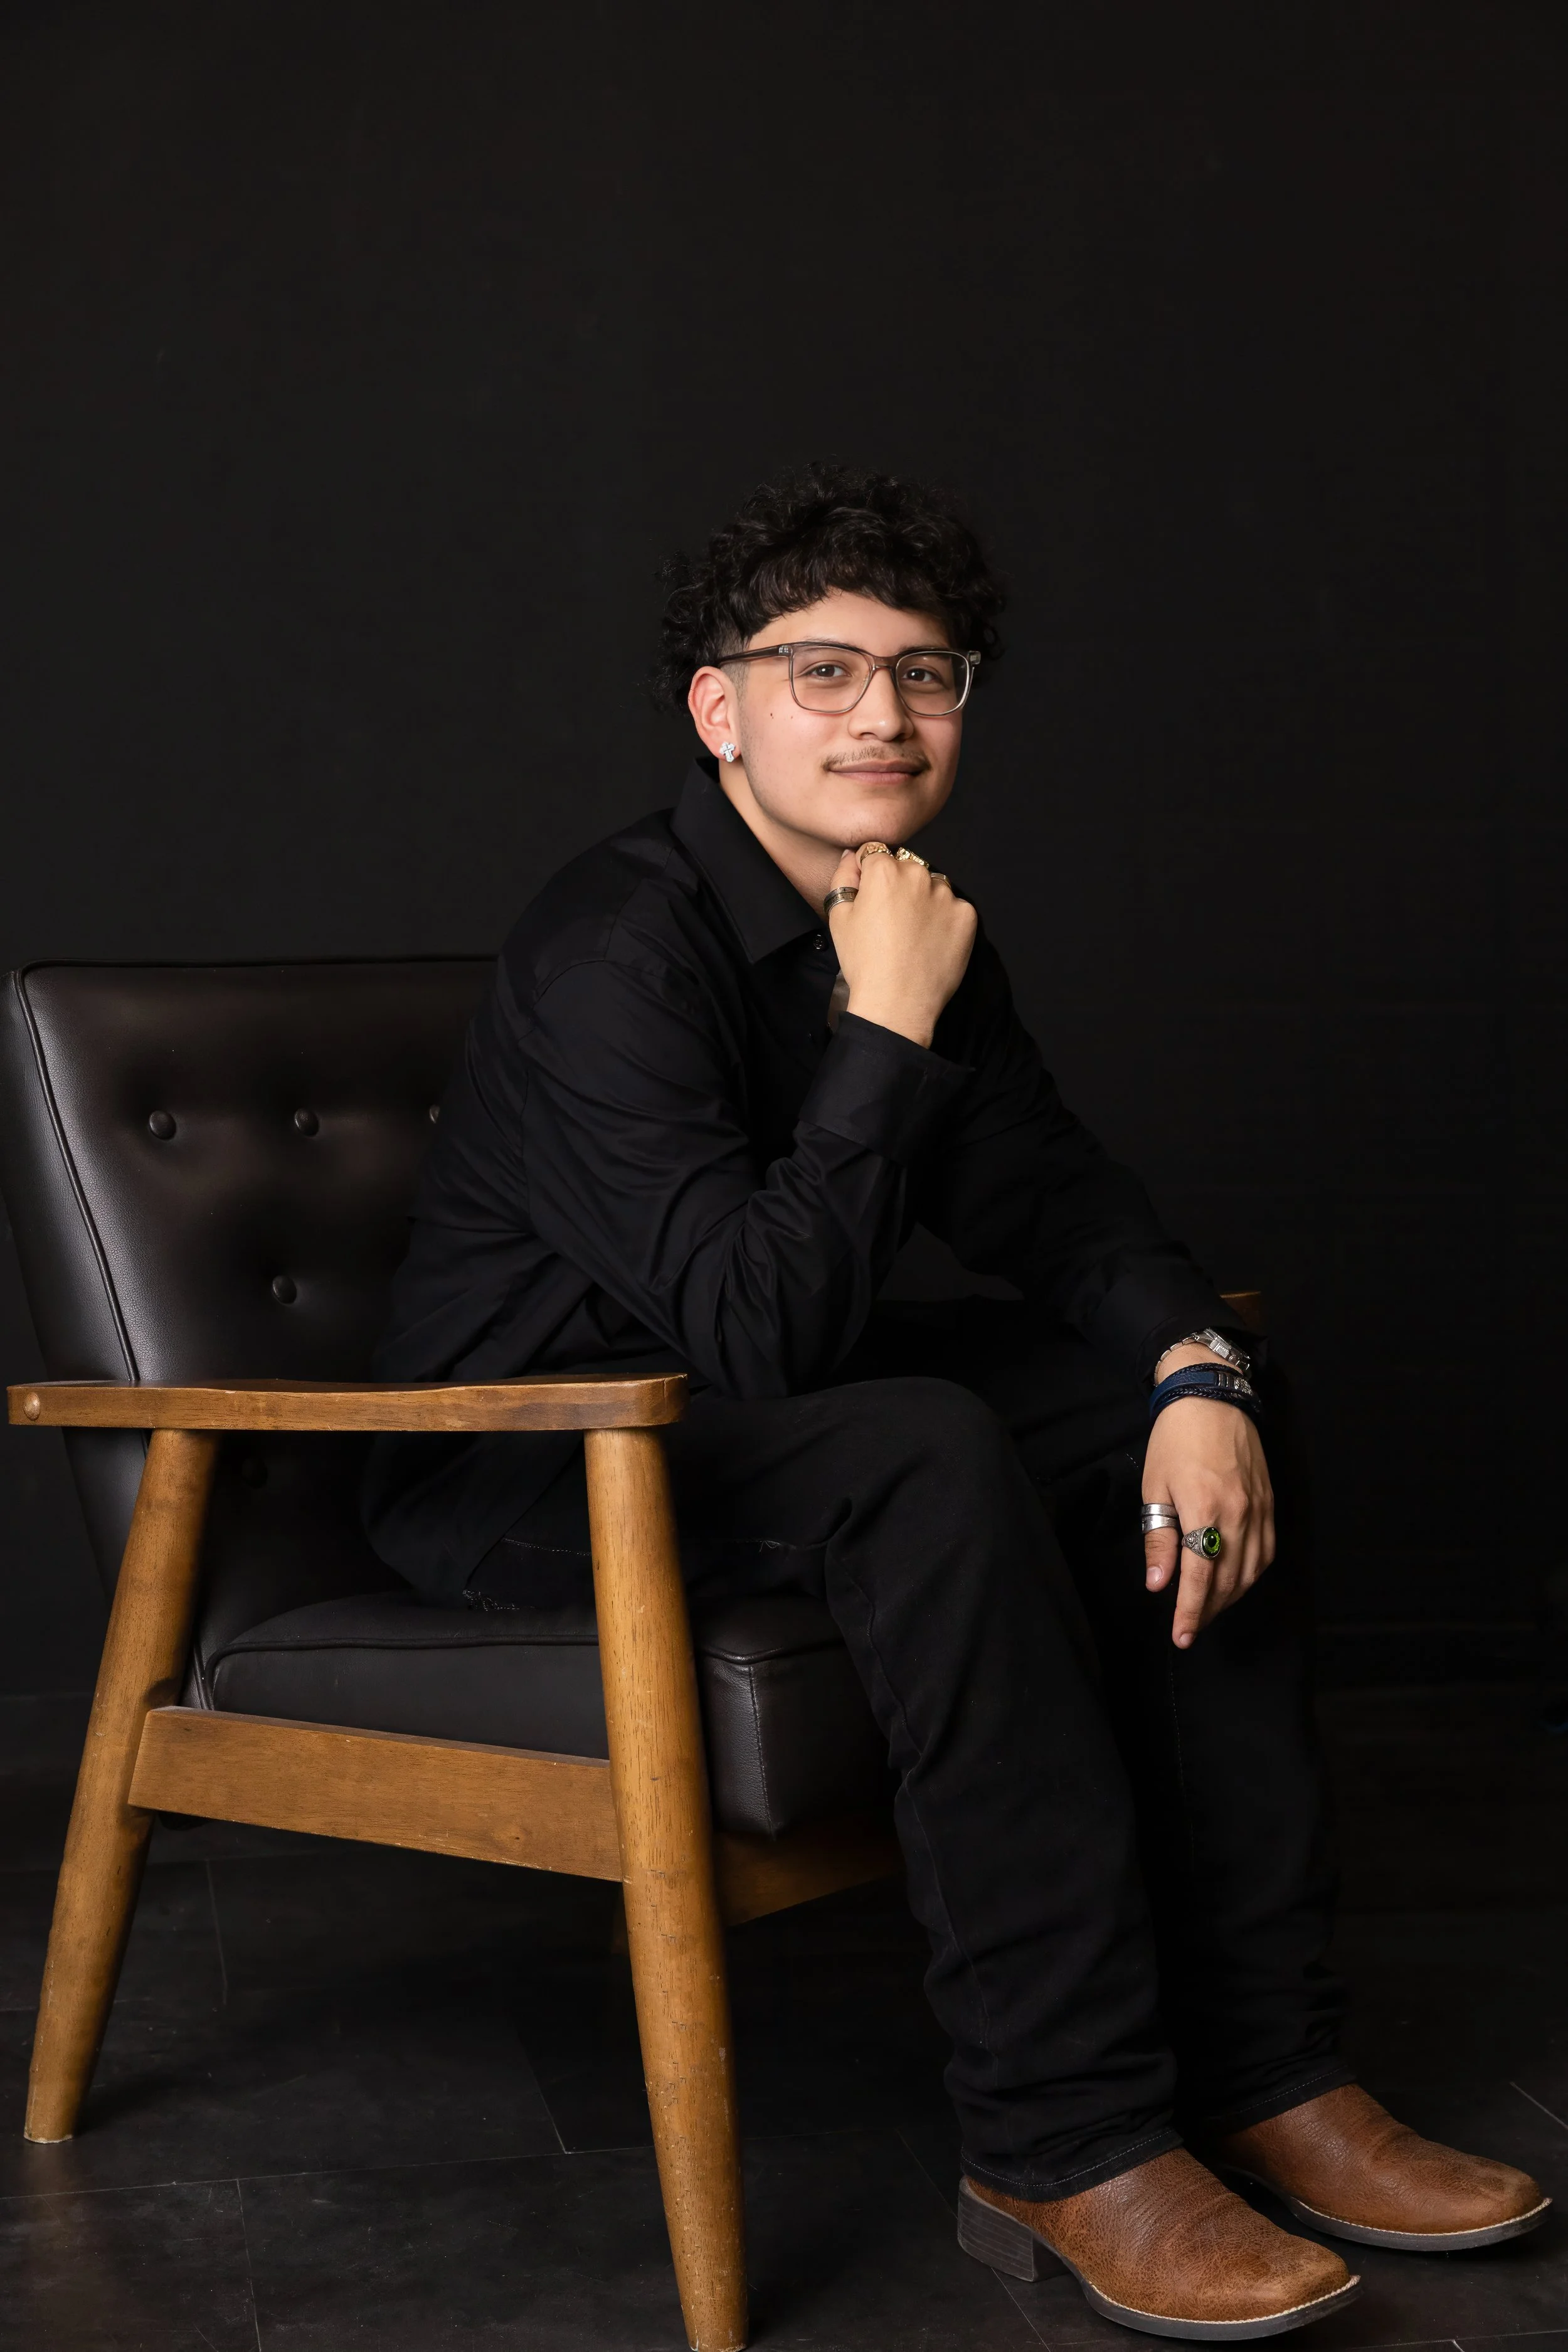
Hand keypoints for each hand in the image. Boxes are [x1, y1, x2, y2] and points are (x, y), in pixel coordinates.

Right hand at [825, 845, 976, 1047]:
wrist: (897, 1003)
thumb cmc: (864, 961)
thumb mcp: (838, 917)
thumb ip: (842, 876)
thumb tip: (852, 855)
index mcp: (884, 870)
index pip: (875, 854)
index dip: (869, 876)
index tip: (871, 899)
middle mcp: (918, 873)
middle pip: (906, 866)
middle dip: (898, 885)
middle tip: (891, 921)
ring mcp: (946, 894)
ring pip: (933, 884)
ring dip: (924, 898)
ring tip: (913, 932)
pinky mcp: (966, 915)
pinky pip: (954, 907)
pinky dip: (944, 919)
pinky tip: (931, 941)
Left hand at [1143, 1392, 1274, 1648]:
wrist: (1213, 1398)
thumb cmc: (1175, 1441)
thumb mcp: (1155, 1488)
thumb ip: (1159, 1540)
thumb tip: (1158, 1585)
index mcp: (1205, 1510)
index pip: (1200, 1578)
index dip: (1190, 1612)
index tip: (1181, 1637)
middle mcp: (1240, 1515)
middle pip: (1228, 1581)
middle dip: (1208, 1610)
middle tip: (1188, 1627)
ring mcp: (1260, 1510)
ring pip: (1251, 1572)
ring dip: (1230, 1597)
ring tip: (1207, 1608)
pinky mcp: (1270, 1504)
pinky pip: (1266, 1552)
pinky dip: (1250, 1574)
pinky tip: (1233, 1581)